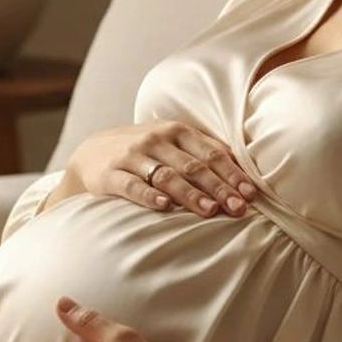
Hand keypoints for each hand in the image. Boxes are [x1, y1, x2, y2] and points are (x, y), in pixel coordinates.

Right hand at [66, 121, 257, 218]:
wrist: (91, 152)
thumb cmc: (144, 151)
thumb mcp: (171, 143)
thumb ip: (202, 152)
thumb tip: (243, 172)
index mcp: (177, 131)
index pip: (210, 153)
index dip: (232, 174)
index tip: (250, 194)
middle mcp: (156, 140)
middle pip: (193, 166)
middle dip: (219, 188)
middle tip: (238, 209)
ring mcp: (133, 155)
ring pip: (167, 176)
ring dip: (191, 194)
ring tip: (210, 211)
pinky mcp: (111, 173)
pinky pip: (132, 186)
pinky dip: (149, 196)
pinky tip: (164, 207)